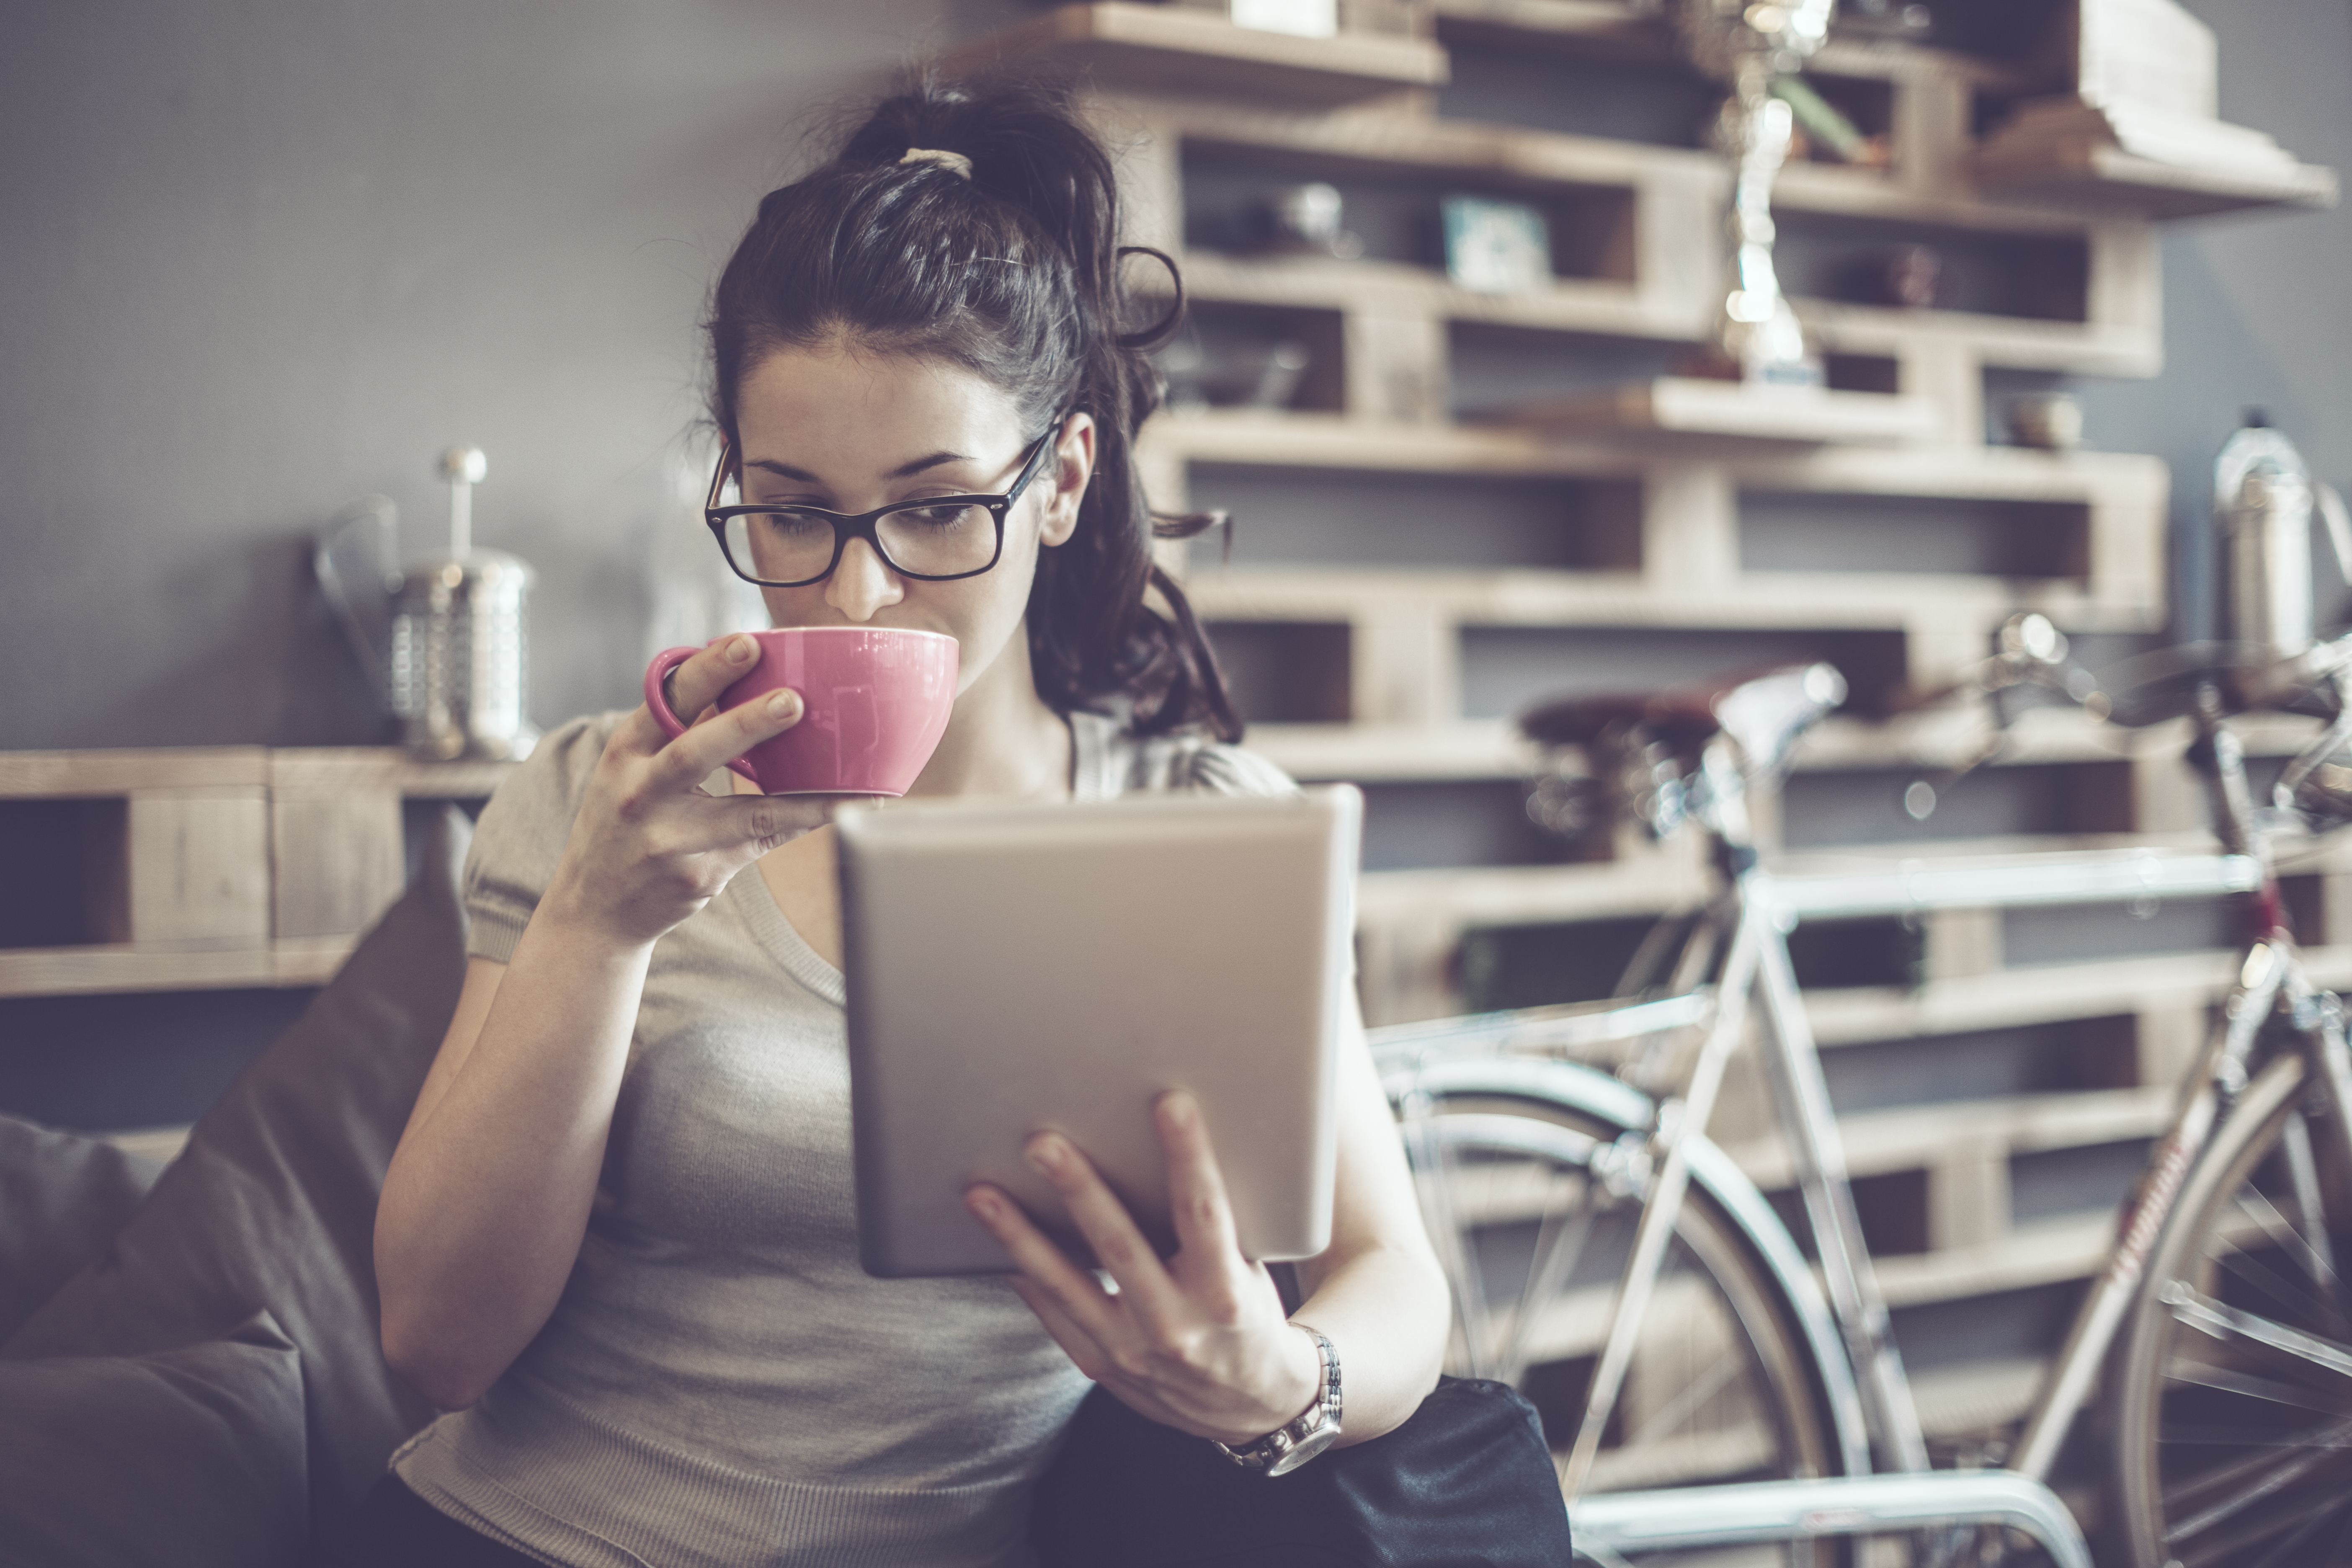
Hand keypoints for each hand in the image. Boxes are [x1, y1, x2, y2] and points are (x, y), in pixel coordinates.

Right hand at [543, 633, 835, 946]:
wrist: (595, 908)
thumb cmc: (624, 821)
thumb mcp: (632, 767)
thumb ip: (676, 729)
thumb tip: (740, 677)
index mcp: (625, 752)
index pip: (665, 703)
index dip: (707, 671)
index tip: (747, 643)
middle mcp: (640, 794)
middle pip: (694, 753)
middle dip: (745, 724)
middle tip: (793, 701)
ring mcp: (669, 841)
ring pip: (743, 815)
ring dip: (799, 798)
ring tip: (845, 784)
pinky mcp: (698, 875)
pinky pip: (762, 844)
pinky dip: (803, 824)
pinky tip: (842, 811)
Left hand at [964, 1091, 1322, 1445]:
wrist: (1253, 1405)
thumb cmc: (1249, 1315)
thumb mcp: (1250, 1271)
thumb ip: (1212, 1227)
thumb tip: (1160, 1153)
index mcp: (1225, 1294)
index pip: (1204, 1213)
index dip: (1188, 1157)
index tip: (1169, 1104)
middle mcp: (1176, 1326)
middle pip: (1119, 1247)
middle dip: (1078, 1190)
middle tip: (1042, 1144)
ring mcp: (1133, 1352)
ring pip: (1066, 1286)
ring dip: (1020, 1237)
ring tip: (982, 1194)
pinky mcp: (1103, 1366)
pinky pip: (1054, 1317)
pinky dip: (1024, 1279)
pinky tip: (994, 1244)